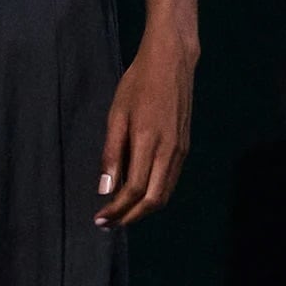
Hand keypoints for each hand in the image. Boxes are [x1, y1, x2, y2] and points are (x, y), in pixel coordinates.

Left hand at [95, 24, 197, 227]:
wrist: (173, 62)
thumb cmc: (138, 84)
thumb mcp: (117, 115)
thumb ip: (111, 153)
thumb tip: (105, 189)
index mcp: (149, 142)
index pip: (133, 190)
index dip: (116, 209)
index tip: (99, 219)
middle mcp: (169, 152)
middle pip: (153, 200)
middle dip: (130, 217)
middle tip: (109, 223)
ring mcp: (180, 151)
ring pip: (164, 194)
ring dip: (142, 210)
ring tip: (121, 213)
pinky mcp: (185, 147)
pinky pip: (170, 181)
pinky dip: (154, 195)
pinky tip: (138, 194)